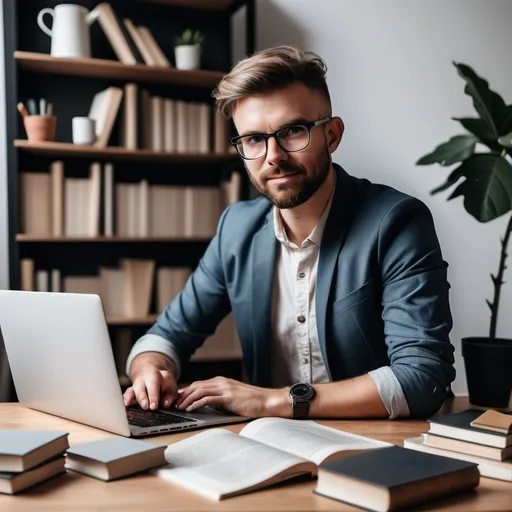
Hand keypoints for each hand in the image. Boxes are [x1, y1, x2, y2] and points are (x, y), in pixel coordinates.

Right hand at [123, 353, 178, 410]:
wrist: (152, 374)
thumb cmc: (164, 383)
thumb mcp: (171, 386)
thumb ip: (170, 395)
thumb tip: (165, 404)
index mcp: (154, 376)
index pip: (153, 386)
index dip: (153, 396)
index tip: (154, 406)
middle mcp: (143, 381)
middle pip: (141, 389)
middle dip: (142, 398)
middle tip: (146, 407)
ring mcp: (135, 386)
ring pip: (131, 391)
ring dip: (130, 398)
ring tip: (128, 404)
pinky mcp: (130, 392)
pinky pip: (126, 395)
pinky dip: (125, 399)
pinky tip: (124, 405)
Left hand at [174, 377, 290, 417]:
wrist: (267, 401)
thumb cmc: (251, 401)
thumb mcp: (232, 396)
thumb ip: (220, 397)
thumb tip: (206, 404)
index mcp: (221, 381)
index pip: (198, 384)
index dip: (186, 392)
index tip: (177, 400)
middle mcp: (221, 382)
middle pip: (196, 386)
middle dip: (183, 395)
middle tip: (173, 404)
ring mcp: (225, 388)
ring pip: (199, 391)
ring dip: (186, 400)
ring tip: (179, 408)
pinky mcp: (228, 397)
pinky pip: (208, 399)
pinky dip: (196, 403)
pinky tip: (190, 409)